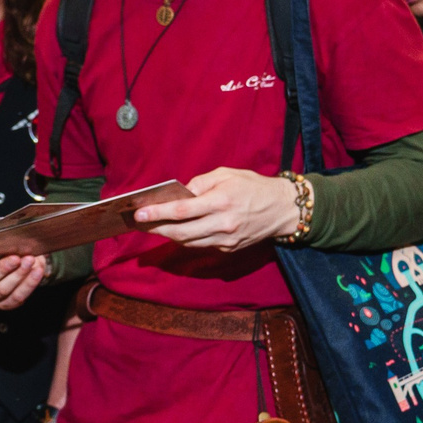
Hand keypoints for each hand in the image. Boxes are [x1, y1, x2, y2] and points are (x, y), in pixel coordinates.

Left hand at [135, 167, 297, 249]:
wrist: (282, 209)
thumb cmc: (253, 186)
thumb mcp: (228, 174)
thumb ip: (201, 183)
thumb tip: (180, 193)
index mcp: (221, 201)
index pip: (182, 210)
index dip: (158, 213)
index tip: (139, 213)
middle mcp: (222, 224)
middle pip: (180, 232)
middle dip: (156, 228)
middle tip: (140, 223)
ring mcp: (225, 239)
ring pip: (188, 242)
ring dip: (168, 236)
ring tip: (153, 227)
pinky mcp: (228, 248)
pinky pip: (200, 245)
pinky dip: (186, 238)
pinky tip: (175, 230)